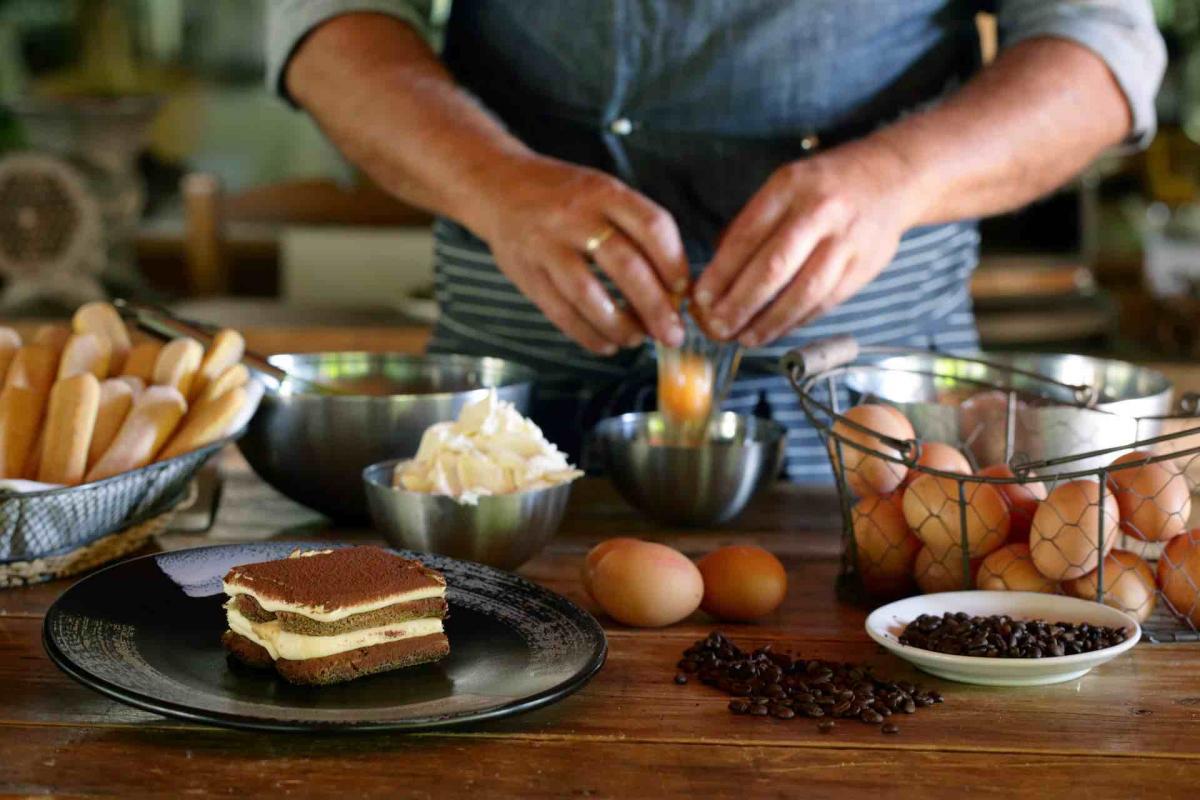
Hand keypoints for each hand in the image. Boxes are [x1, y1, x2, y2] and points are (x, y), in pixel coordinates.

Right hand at [468, 154, 687, 353]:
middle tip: (672, 334)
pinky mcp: (526, 272)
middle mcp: (575, 217)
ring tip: (637, 340)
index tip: (683, 291)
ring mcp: (546, 246)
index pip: (652, 226)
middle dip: (655, 307)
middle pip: (625, 265)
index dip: (674, 263)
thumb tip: (674, 287)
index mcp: (603, 192)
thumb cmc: (564, 196)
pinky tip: (606, 344)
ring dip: (620, 325)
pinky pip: (560, 311)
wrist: (497, 186)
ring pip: (589, 295)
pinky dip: (587, 334)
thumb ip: (636, 229)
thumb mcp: (602, 192)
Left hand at [692, 142, 920, 346]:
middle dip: (739, 304)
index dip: (721, 273)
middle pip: (773, 268)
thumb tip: (716, 272)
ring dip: (769, 322)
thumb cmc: (826, 185)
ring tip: (744, 338)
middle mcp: (818, 212)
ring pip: (802, 292)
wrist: (894, 176)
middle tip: (717, 327)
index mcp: (789, 187)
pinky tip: (775, 331)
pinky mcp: (863, 266)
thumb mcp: (786, 185)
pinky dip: (797, 321)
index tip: (700, 299)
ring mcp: (845, 241)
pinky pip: (825, 301)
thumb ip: (752, 224)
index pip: (747, 237)